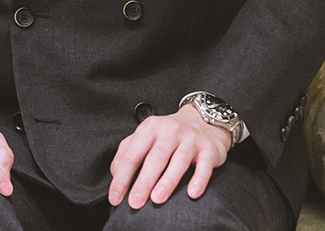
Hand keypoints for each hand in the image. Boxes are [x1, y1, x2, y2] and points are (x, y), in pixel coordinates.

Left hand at [108, 105, 229, 209]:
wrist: (202, 122)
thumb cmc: (168, 135)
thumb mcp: (145, 137)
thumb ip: (127, 153)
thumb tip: (116, 175)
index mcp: (149, 129)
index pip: (131, 154)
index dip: (122, 177)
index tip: (115, 197)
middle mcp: (169, 131)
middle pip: (154, 158)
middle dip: (143, 182)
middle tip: (135, 202)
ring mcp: (190, 139)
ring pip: (178, 161)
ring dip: (167, 181)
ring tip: (157, 199)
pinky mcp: (208, 150)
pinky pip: (204, 166)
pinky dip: (198, 180)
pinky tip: (192, 193)